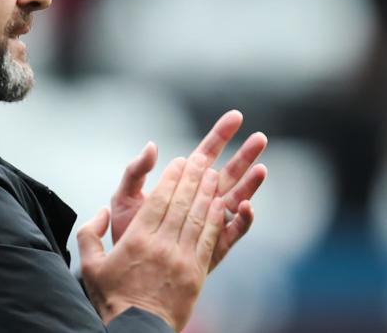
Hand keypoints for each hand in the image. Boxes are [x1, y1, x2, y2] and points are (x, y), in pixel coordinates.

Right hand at [78, 155, 228, 330]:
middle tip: (200, 159)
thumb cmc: (111, 298)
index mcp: (136, 240)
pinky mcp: (196, 273)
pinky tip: (220, 205)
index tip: (179, 161)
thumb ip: (90, 234)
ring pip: (197, 218)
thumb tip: (100, 213)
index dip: (171, 178)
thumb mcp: (90, 265)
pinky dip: (215, 219)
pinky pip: (208, 240)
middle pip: (181, 204)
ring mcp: (181, 259)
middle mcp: (161, 246)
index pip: (159, 201)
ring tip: (212, 175)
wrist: (136, 332)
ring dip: (206, 193)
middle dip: (192, 178)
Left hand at [110, 110, 266, 269]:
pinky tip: (246, 206)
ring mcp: (209, 222)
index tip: (235, 116)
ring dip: (250, 184)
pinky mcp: (213, 246)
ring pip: (236, 198)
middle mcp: (200, 201)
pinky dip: (243, 219)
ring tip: (261, 168)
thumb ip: (136, 172)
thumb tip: (152, 146)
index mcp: (182, 184)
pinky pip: (233, 232)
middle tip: (260, 138)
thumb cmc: (125, 232)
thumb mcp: (124, 198)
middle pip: (228, 173)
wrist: (125, 271)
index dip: (220, 135)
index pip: (205, 154)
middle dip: (244, 155)